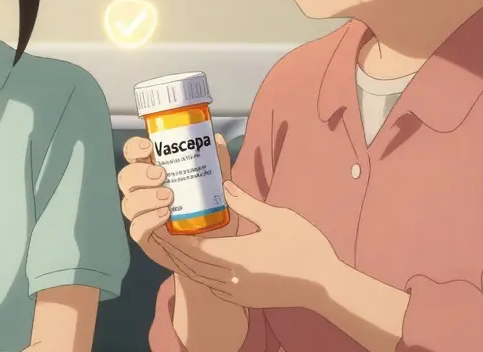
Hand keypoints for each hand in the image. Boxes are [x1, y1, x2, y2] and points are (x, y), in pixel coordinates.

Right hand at [116, 134, 237, 273]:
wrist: (218, 250)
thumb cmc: (213, 213)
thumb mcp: (219, 185)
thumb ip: (218, 163)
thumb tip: (216, 138)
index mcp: (155, 174)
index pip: (133, 155)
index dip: (134, 148)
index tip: (149, 147)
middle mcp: (144, 193)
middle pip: (126, 177)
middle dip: (140, 173)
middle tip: (162, 175)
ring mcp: (143, 216)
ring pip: (128, 203)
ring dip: (146, 197)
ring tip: (169, 197)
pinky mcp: (147, 238)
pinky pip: (136, 229)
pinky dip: (148, 220)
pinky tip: (164, 215)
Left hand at [167, 181, 340, 309]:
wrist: (324, 285)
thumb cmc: (304, 247)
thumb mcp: (276, 218)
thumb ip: (245, 203)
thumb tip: (224, 184)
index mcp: (236, 255)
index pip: (194, 249)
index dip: (173, 239)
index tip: (160, 226)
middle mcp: (231, 277)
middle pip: (192, 265)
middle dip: (173, 251)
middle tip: (158, 234)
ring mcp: (238, 291)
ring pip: (201, 278)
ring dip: (185, 263)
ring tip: (172, 248)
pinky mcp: (245, 298)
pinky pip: (214, 287)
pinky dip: (201, 275)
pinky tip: (200, 265)